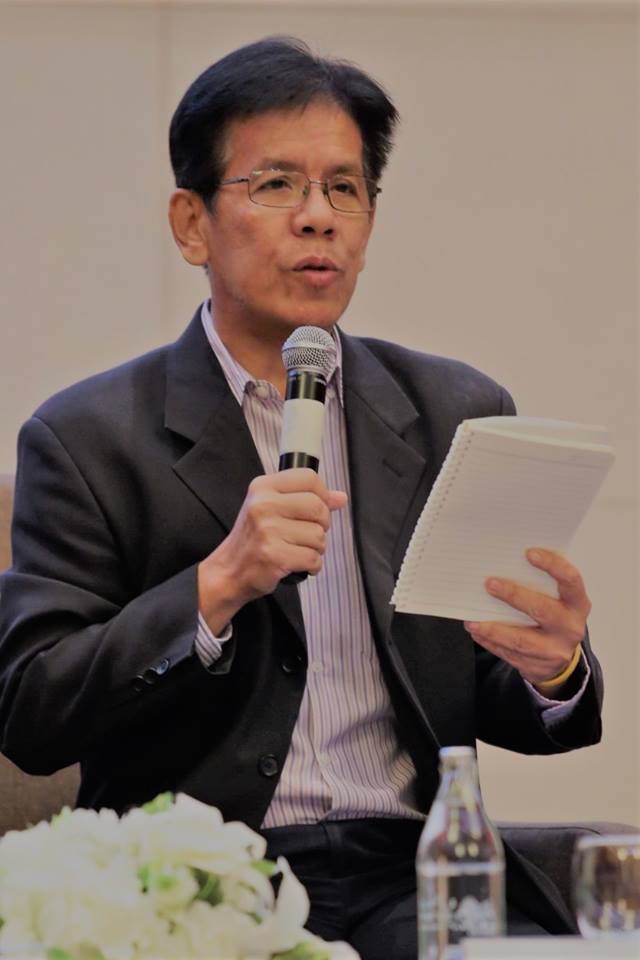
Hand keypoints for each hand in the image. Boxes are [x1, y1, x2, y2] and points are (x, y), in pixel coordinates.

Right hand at [198, 469, 347, 632]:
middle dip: (322, 524)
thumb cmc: (252, 540)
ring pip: (319, 535)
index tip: (320, 507)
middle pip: (318, 507)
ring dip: (317, 548)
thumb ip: (305, 499)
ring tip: (299, 549)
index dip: (323, 494)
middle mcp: (263, 505)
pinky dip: (312, 565)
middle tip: (308, 533)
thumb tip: (340, 497)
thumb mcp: (271, 508)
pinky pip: (313, 558)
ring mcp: (268, 530)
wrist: (229, 571)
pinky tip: (298, 564)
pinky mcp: (274, 555)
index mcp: (263, 487)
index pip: (309, 478)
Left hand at [464, 548, 590, 686]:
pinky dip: (490, 642)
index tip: (529, 553)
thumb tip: (504, 564)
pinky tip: (477, 631)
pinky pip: (509, 654)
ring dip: (493, 629)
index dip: (552, 565)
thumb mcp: (558, 601)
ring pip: (521, 640)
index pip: (570, 580)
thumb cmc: (554, 618)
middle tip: (490, 584)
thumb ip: (541, 585)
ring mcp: (555, 651)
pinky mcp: (537, 668)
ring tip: (472, 620)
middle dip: (514, 596)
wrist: (562, 662)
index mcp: (577, 604)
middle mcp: (570, 628)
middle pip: (542, 610)